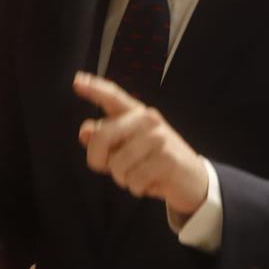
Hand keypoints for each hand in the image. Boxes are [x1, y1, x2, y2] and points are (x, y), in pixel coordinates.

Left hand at [72, 72, 206, 216]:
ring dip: (124, 179)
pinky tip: (151, 182)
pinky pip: (134, 179)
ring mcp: (159, 137)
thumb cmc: (154, 164)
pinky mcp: (167, 158)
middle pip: (102, 137)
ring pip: (117, 164)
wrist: (192, 181)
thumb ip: (105, 141)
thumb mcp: (127, 150)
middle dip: (99, 160)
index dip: (94, 88)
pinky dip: (137, 188)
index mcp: (136, 114)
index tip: (76, 81)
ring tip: (141, 175)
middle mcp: (148, 120)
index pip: (113, 96)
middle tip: (112, 170)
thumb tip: (84, 131)